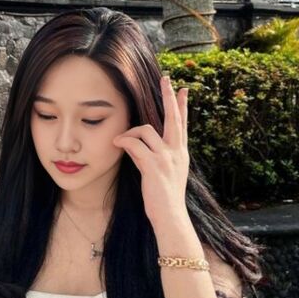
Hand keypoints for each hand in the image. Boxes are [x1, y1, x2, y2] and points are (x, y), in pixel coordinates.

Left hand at [112, 75, 189, 229]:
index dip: (181, 106)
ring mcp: (166, 158)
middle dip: (169, 97)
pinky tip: (116, 143)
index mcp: (180, 153)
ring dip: (130, 132)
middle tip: (167, 79)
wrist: (171, 217)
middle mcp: (176, 152)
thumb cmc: (164, 198)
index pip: (182, 124)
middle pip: (173, 118)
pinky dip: (124, 141)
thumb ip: (152, 155)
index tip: (182, 89)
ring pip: (146, 130)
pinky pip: (135, 144)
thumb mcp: (162, 173)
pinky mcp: (154, 166)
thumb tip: (135, 142)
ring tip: (120, 139)